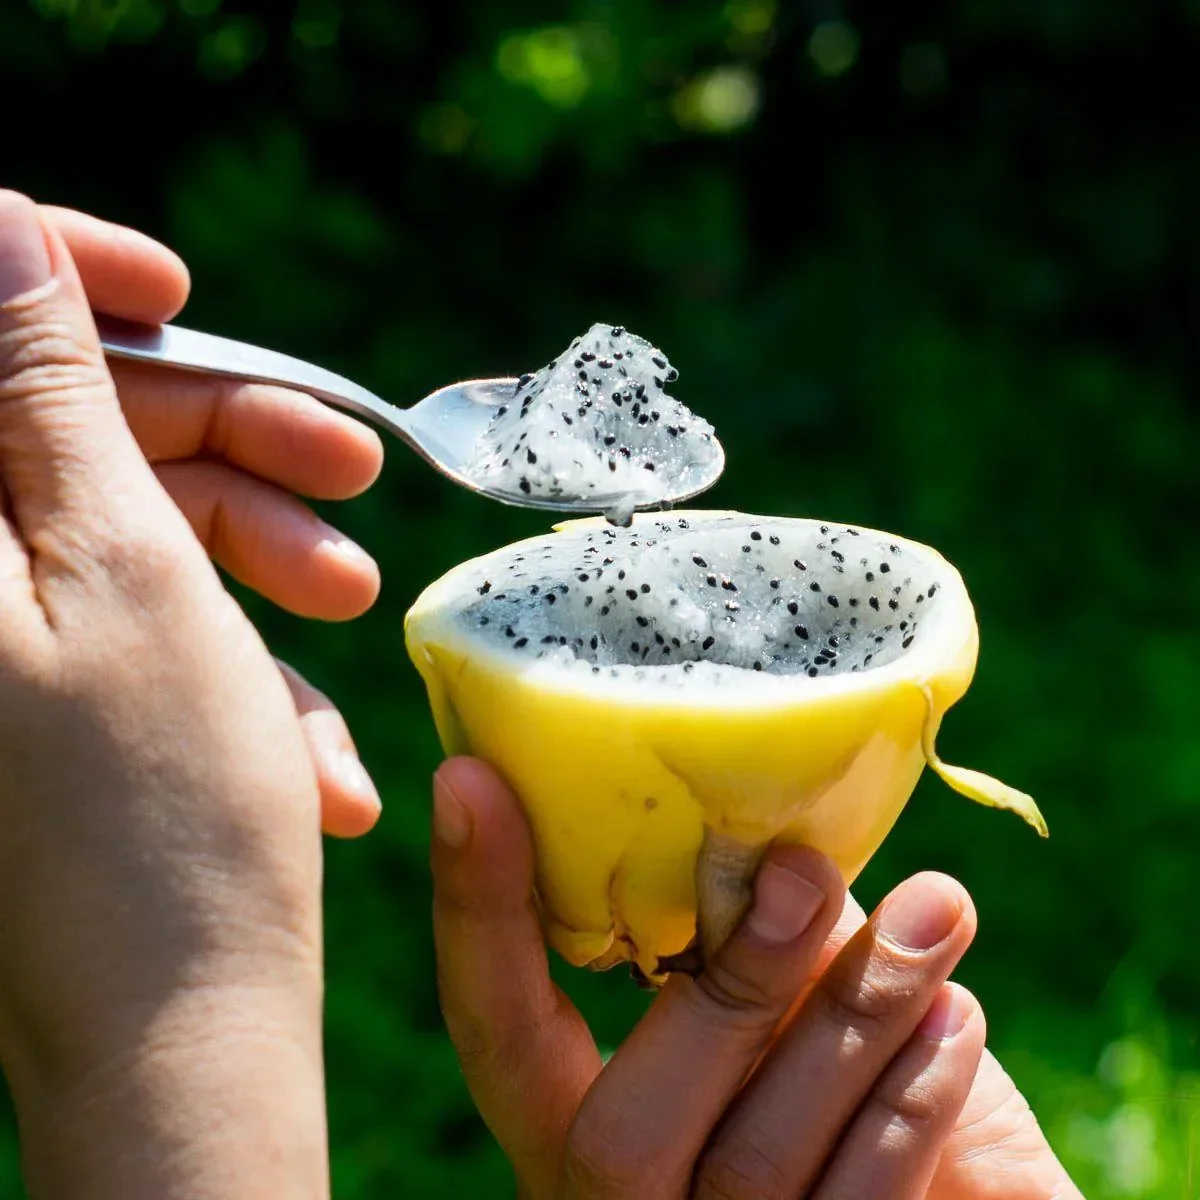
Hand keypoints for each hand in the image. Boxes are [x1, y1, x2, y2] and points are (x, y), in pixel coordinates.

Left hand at [40, 203, 386, 837]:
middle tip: (354, 471)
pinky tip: (311, 742)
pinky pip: (143, 631)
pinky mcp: (52, 704)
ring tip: (354, 617)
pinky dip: (234, 662)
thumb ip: (58, 397)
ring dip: (254, 566)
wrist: (180, 1041)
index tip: (179, 278)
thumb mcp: (133, 574)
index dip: (63, 281)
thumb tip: (3, 233)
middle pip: (66, 436)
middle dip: (222, 443)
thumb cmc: (162, 818)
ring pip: (125, 533)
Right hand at [430, 758, 1082, 1198]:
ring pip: (756, 1164)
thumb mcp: (779, 1021)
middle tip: (800, 867)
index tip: (470, 779)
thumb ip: (746, 946)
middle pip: (619, 1131)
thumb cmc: (845, 1099)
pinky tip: (954, 1013)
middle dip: (725, 985)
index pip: (494, 1026)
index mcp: (572, 1131)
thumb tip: (761, 833)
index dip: (476, 908)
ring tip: (935, 908)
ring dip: (853, 1016)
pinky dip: (912, 1101)